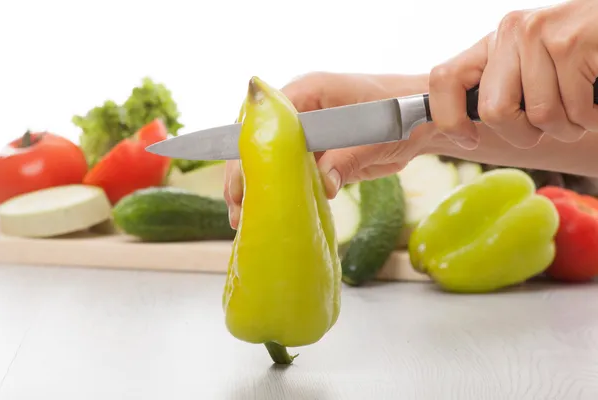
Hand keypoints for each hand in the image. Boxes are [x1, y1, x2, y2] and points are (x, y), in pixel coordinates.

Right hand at [224, 72, 432, 228]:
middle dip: (245, 174)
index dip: (248, 150)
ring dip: (258, 186)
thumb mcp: (376, 137)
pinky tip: (270, 212)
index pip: (264, 119)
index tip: (241, 181)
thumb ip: (346, 159)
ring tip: (244, 218)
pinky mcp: (315, 150)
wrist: (423, 118)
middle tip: (238, 209)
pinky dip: (281, 190)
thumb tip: (323, 186)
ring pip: (270, 157)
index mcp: (309, 91)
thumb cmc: (402, 113)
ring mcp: (306, 130)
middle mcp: (300, 107)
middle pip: (259, 139)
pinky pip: (290, 170)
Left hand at [429, 0, 597, 148]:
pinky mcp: (574, 42)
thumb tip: (462, 132)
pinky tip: (597, 95)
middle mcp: (511, 33)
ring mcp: (541, 34)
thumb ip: (500, 89)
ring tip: (582, 105)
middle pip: (494, 112)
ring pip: (541, 117)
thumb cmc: (579, 61)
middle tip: (550, 125)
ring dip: (569, 127)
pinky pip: (576, 110)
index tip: (469, 140)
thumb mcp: (530, 68)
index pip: (444, 80)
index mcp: (494, 43)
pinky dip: (592, 118)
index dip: (449, 119)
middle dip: (525, 135)